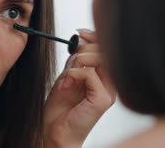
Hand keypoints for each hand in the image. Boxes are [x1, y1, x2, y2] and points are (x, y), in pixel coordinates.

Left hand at [43, 29, 115, 147]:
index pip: (108, 49)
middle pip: (106, 51)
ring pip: (100, 59)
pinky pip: (90, 74)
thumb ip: (76, 59)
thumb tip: (82, 37)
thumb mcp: (68, 75)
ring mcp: (108, 93)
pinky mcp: (102, 100)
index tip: (79, 33)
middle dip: (84, 49)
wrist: (53, 131)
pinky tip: (66, 84)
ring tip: (66, 77)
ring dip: (78, 62)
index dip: (95, 36)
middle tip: (70, 58)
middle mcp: (111, 84)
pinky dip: (74, 73)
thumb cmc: (61, 108)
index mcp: (104, 77)